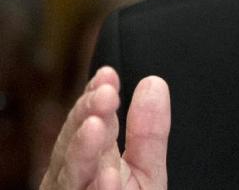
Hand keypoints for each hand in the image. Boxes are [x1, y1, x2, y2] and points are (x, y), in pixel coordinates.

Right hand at [41, 66, 169, 189]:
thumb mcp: (145, 167)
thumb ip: (149, 132)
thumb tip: (154, 84)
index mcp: (91, 159)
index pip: (88, 120)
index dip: (95, 96)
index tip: (108, 75)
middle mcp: (74, 176)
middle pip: (72, 141)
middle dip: (86, 115)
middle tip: (105, 93)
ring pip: (72, 173)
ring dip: (83, 148)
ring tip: (96, 126)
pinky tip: (109, 177)